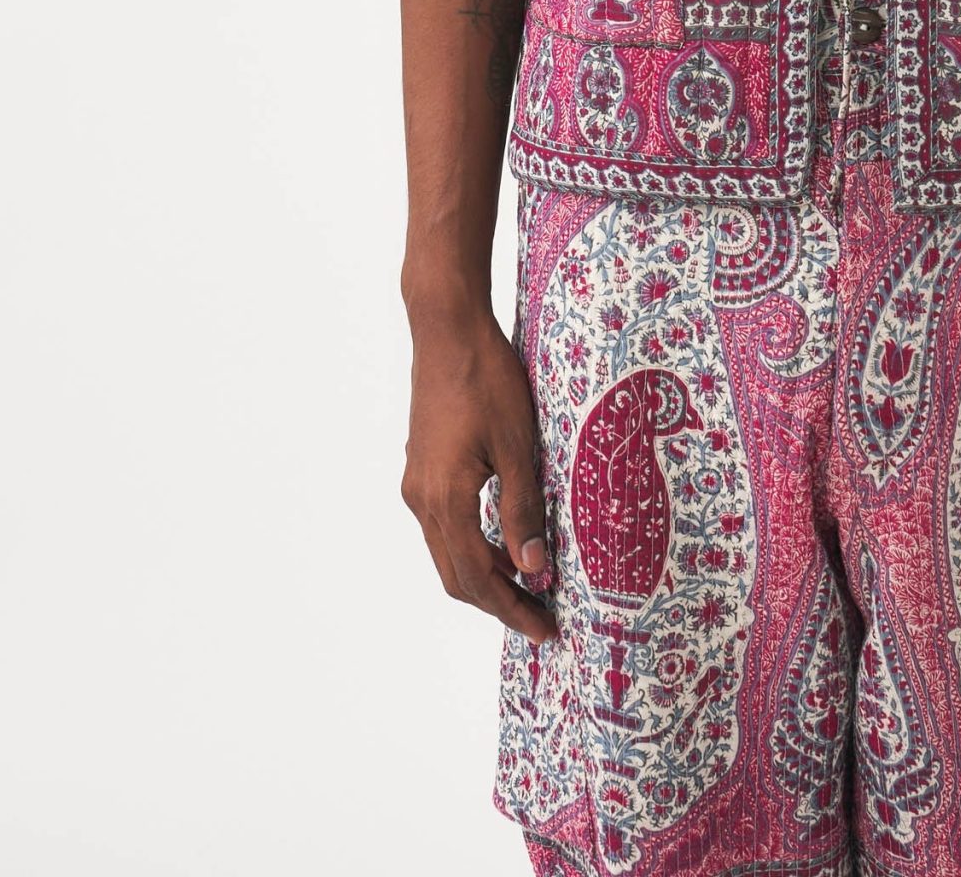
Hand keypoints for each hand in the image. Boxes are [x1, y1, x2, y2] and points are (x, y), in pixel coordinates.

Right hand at [401, 304, 556, 643]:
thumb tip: (533, 569)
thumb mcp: (518, 445)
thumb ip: (523, 509)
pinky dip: (473, 546)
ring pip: (447, 552)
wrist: (447, 329)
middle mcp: (422, 500)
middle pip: (456, 576)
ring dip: (484, 576)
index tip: (544, 630)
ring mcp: (416, 484)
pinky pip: (444, 526)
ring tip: (528, 585)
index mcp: (445, 499)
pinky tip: (504, 540)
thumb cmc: (488, 379)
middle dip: (498, 602)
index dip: (512, 609)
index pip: (478, 578)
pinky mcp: (421, 468)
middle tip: (539, 618)